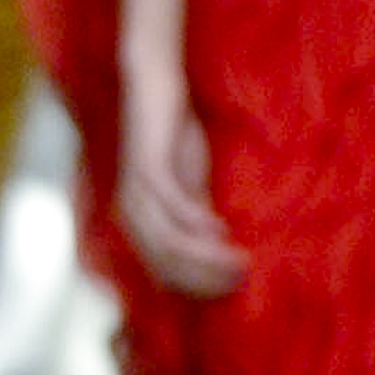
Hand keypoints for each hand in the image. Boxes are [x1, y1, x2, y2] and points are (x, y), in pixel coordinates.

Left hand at [116, 57, 245, 298]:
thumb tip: (221, 251)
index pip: (166, 272)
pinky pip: (171, 205)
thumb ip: (199, 216)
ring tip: (240, 259)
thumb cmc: (173, 135)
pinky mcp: (147, 167)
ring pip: (169, 241)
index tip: (235, 288)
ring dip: (207, 256)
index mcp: (139, 223)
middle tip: (243, 277)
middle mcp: (131, 213)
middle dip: (207, 277)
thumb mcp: (191, 184)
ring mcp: (136, 191)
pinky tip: (221, 226)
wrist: (154, 86)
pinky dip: (196, 220)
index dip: (200, 286)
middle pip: (167, 264)